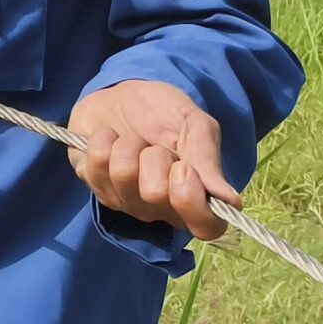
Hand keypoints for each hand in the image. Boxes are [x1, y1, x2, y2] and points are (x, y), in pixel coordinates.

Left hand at [67, 81, 238, 239]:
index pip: (206, 228)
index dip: (192, 202)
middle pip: (155, 193)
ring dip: (129, 144)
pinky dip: (104, 139)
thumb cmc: (165, 115)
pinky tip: (110, 138)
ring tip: (133, 140)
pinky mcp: (93, 183)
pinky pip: (95, 162)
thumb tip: (230, 201)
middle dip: (156, 155)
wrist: (123, 95)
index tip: (184, 168)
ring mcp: (123, 199)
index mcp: (195, 198)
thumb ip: (208, 161)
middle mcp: (159, 208)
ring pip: (122, 174)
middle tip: (156, 146)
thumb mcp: (194, 126)